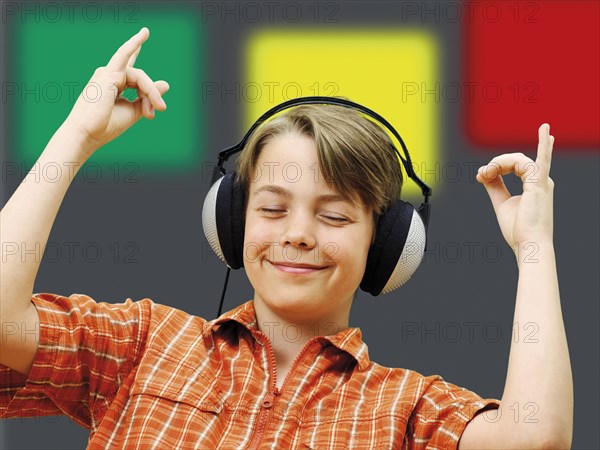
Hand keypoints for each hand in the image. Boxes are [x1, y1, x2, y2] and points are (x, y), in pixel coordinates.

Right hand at [64, 27, 168, 154]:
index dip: (139, 60)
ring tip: (158, 107)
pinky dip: (134, 44)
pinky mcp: (108, 74)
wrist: (87, 134)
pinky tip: (143, 35)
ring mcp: (107, 73)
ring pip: (139, 76)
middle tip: (157, 111)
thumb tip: (165, 84)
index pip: (129, 70)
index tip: (148, 57)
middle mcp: (108, 76)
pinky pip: (125, 57)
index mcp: (112, 84)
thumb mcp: (133, 111)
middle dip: (151, 95)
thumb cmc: (105, 125)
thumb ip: (148, 98)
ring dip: (150, 92)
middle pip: (140, 79)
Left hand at [476, 124, 554, 250]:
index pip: (513, 166)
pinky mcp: (540, 184)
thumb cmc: (519, 230)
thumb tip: (484, 174)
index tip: (480, 176)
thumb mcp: (502, 204)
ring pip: (517, 159)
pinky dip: (542, 144)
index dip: (495, 167)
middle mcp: (540, 181)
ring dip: (498, 163)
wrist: (528, 245)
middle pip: (514, 160)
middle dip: (495, 164)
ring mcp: (541, 181)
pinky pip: (542, 159)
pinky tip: (545, 130)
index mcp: (533, 186)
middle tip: (481, 174)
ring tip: (486, 172)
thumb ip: (494, 187)